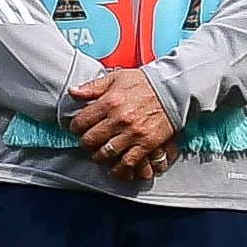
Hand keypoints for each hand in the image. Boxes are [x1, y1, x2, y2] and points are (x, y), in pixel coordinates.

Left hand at [65, 63, 181, 182]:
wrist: (172, 89)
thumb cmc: (144, 83)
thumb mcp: (115, 78)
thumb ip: (92, 87)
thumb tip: (73, 92)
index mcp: (109, 102)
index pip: (80, 123)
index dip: (76, 128)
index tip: (79, 129)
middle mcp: (119, 119)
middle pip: (90, 141)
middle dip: (86, 143)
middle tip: (89, 141)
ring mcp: (133, 134)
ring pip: (105, 154)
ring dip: (99, 156)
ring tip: (100, 152)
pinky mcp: (146, 144)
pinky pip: (127, 162)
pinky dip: (119, 168)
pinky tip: (115, 166)